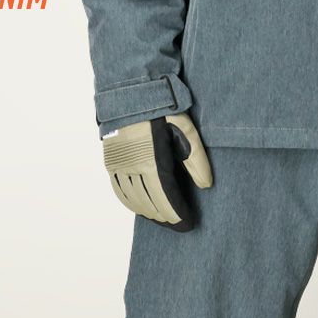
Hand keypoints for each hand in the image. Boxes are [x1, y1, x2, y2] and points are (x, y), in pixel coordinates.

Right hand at [102, 113, 212, 231]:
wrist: (130, 93)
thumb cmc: (161, 110)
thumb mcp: (185, 128)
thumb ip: (196, 159)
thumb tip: (206, 185)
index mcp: (152, 160)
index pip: (166, 198)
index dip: (177, 215)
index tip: (188, 225)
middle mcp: (132, 166)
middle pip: (150, 203)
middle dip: (166, 217)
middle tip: (179, 225)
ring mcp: (119, 166)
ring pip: (134, 200)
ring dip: (150, 213)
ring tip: (164, 219)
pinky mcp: (111, 163)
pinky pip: (120, 191)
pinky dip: (132, 204)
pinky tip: (143, 209)